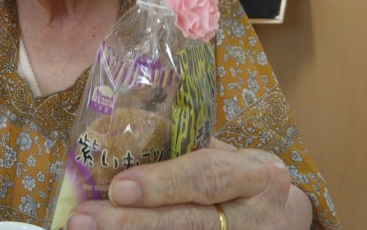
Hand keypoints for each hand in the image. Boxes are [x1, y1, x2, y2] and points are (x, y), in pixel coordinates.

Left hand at [67, 138, 311, 228]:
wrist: (282, 218)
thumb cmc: (245, 177)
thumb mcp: (231, 156)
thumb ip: (188, 152)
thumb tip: (123, 145)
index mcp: (259, 174)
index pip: (207, 177)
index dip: (162, 183)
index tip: (118, 187)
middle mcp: (256, 217)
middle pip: (189, 222)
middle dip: (132, 222)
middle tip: (84, 218)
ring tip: (87, 229)